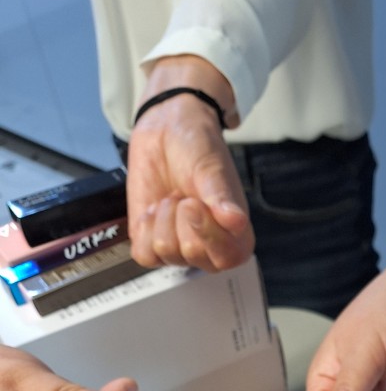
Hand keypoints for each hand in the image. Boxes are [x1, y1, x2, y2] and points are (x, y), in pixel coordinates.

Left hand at [127, 56, 254, 271]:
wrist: (166, 132)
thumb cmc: (198, 149)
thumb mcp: (212, 169)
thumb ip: (222, 198)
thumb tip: (236, 222)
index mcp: (236, 238)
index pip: (226, 258)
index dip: (207, 232)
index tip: (195, 202)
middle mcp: (209, 250)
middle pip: (191, 254)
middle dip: (182, 216)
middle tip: (186, 195)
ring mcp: (180, 250)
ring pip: (165, 251)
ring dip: (163, 216)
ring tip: (172, 197)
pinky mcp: (152, 246)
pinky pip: (144, 254)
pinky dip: (145, 228)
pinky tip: (154, 210)